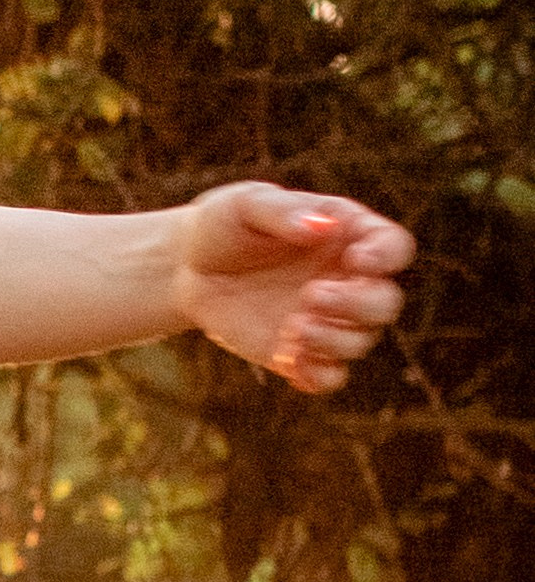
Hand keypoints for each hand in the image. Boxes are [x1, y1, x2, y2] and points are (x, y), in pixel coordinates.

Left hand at [171, 183, 414, 394]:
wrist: (188, 268)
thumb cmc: (224, 225)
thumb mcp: (244, 205)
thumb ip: (282, 211)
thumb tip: (322, 227)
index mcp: (346, 235)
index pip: (393, 246)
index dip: (386, 256)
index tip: (357, 260)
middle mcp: (347, 280)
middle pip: (386, 302)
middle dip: (358, 305)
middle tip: (310, 296)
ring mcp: (328, 320)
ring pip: (361, 341)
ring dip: (333, 340)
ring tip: (291, 327)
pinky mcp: (303, 352)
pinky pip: (330, 376)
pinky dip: (318, 374)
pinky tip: (289, 359)